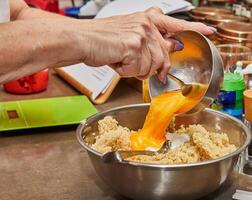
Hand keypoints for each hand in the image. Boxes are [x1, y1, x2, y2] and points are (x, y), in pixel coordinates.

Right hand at [81, 7, 215, 81]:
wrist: (82, 39)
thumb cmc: (102, 39)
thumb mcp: (130, 34)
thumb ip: (151, 41)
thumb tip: (170, 49)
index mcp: (148, 19)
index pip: (176, 24)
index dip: (194, 28)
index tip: (209, 31)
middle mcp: (147, 25)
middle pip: (163, 57)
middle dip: (150, 67)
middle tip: (133, 64)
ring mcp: (142, 35)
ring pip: (150, 66)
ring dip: (134, 69)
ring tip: (120, 59)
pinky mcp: (134, 46)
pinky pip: (137, 70)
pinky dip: (125, 71)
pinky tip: (116, 61)